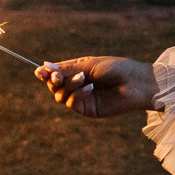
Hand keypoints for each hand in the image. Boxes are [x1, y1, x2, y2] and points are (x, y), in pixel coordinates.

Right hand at [36, 57, 157, 118]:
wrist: (135, 82)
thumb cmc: (116, 69)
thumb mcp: (89, 65)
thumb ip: (67, 68)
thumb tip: (44, 66)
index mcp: (79, 71)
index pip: (56, 73)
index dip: (46, 73)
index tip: (39, 71)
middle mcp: (78, 85)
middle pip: (54, 86)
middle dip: (53, 80)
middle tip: (57, 76)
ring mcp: (82, 98)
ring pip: (60, 95)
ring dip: (68, 85)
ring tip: (83, 78)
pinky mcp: (87, 109)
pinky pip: (71, 103)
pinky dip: (76, 95)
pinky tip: (89, 88)